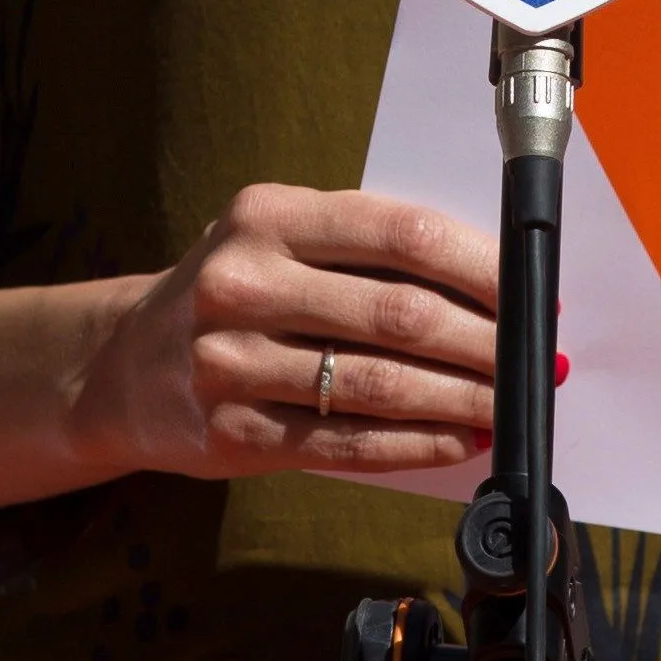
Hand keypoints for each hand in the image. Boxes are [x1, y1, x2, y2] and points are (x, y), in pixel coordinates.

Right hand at [75, 183, 498, 479]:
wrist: (121, 364)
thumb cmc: (232, 292)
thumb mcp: (279, 238)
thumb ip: (369, 252)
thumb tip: (495, 288)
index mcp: (270, 216)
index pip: (401, 233)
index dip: (481, 267)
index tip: (531, 292)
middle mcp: (245, 283)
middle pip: (399, 314)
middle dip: (488, 342)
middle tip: (539, 357)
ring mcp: (233, 362)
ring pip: (379, 386)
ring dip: (463, 400)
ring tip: (510, 403)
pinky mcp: (233, 431)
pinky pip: (346, 443)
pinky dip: (416, 445)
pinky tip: (459, 441)